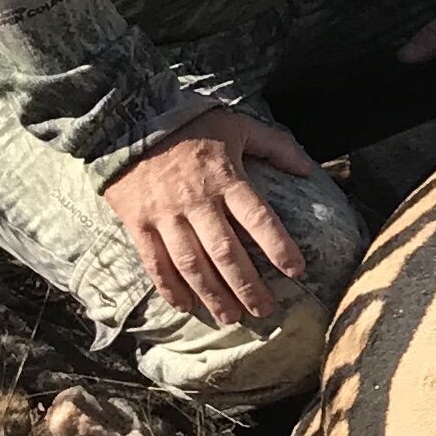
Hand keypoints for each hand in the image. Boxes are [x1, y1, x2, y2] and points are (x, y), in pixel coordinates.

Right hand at [104, 110, 319, 328]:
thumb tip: (308, 169)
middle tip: (265, 311)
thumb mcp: (237, 124)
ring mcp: (166, 215)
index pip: (258, 219)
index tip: (297, 271)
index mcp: (226, 178)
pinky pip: (155, 262)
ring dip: (213, 295)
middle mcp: (197, 201)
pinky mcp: (139, 223)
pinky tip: (186, 307)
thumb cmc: (189, 123)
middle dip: (248, 285)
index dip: (279, 247)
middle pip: (226, 252)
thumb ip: (275, 146)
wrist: (127, 118)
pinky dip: (170, 288)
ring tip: (232, 318)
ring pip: (192, 264)